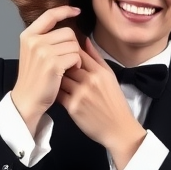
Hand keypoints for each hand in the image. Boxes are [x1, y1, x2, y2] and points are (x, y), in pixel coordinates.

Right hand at [10, 6, 83, 134]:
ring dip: (76, 56)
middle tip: (67, 59)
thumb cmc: (34, 78)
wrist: (27, 100)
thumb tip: (66, 26)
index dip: (65, 10)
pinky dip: (77, 64)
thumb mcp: (33, 53)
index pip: (50, 15)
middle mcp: (34, 40)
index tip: (76, 11)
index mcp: (28, 35)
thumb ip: (45, 38)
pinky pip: (76, 56)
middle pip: (68, 32)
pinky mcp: (53, 63)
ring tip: (67, 67)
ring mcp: (42, 51)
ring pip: (74, 45)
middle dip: (73, 45)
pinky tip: (70, 71)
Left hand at [56, 38, 145, 169]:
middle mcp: (90, 81)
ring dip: (56, 77)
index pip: (79, 53)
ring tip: (52, 77)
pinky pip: (58, 94)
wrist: (118, 129)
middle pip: (68, 64)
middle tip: (54, 63)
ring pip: (61, 78)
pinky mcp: (73, 107)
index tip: (62, 51)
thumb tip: (85, 40)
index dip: (69, 51)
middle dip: (60, 63)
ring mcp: (81, 94)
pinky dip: (55, 91)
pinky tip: (54, 91)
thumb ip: (97, 58)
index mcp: (100, 72)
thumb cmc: (114, 102)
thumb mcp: (110, 77)